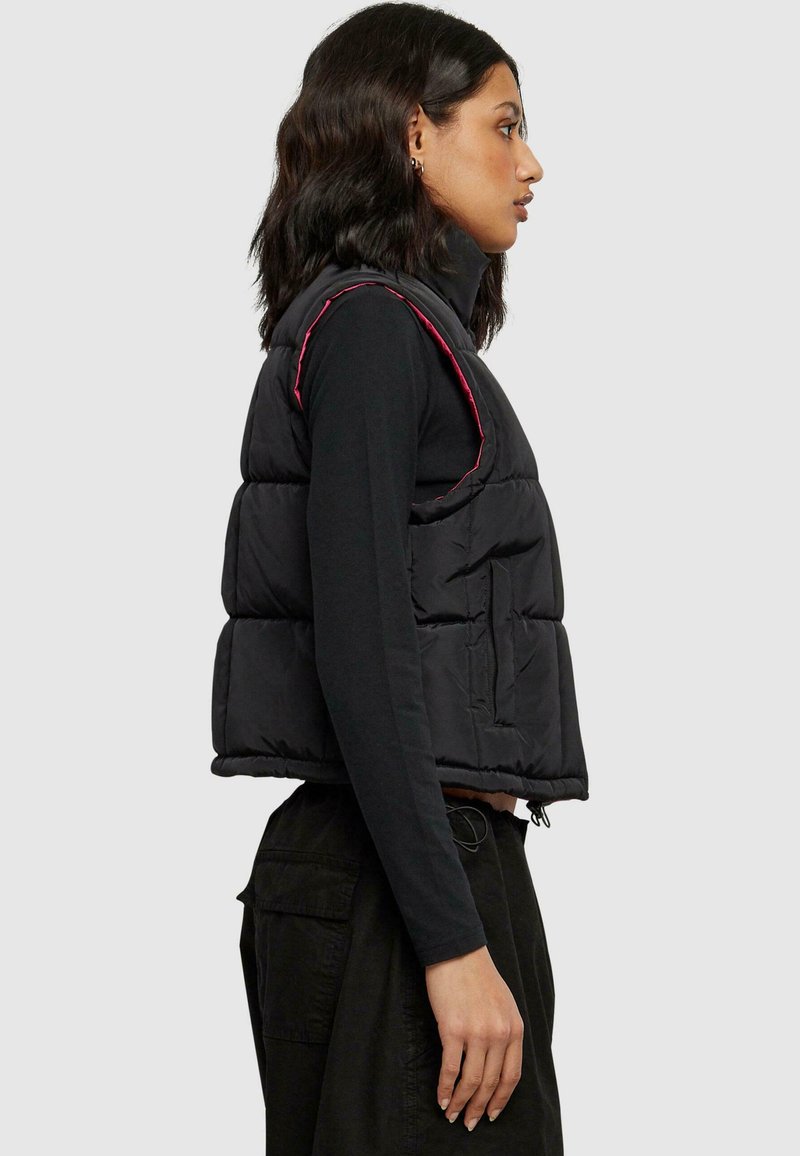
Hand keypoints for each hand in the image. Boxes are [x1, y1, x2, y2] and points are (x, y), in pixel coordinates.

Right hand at [424, 945, 523, 1130]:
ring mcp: (477, 1033)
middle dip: (480, 1108)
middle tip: (469, 1122)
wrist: (457, 951)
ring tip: (452, 1115)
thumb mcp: (505, 1004)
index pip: (511, 1076)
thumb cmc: (478, 976)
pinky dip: (445, 1088)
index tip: (492, 1114)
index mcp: (514, 1029)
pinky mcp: (453, 1030)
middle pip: (490, 1083)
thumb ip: (505, 1031)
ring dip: (461, 1103)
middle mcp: (499, 1034)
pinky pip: (451, 1069)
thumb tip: (498, 1063)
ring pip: (471, 1081)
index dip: (501, 1099)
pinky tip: (441, 1098)